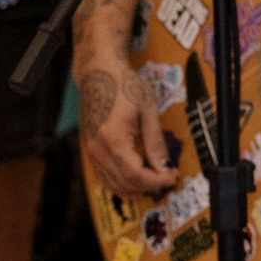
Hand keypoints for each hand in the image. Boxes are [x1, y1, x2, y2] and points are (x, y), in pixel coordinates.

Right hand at [76, 60, 175, 196]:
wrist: (98, 72)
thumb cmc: (123, 85)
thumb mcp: (147, 109)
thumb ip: (155, 140)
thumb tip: (164, 166)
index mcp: (113, 139)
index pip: (135, 174)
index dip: (156, 180)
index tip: (172, 176)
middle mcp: (98, 150)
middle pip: (124, 183)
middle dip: (148, 186)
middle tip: (167, 177)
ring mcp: (90, 151)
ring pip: (111, 184)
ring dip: (134, 188)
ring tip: (154, 179)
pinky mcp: (89, 149)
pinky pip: (103, 176)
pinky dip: (120, 183)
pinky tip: (136, 177)